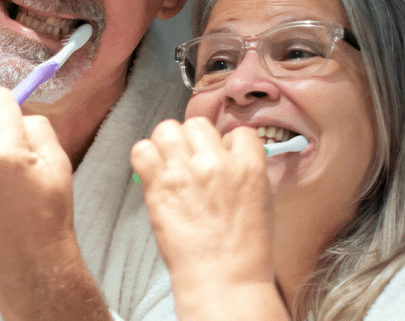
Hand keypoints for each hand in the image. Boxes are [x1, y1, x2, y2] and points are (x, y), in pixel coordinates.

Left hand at [0, 87, 100, 319]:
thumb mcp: (59, 162)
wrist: (31, 258)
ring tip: (12, 170)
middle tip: (23, 148)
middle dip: (0, 127)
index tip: (17, 108)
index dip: (9, 100)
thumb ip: (38, 128)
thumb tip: (21, 114)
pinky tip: (0, 185)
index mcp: (4, 150)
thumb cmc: (49, 213)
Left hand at [131, 118, 276, 306]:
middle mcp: (216, 163)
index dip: (226, 144)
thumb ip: (245, 172)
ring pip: (167, 129)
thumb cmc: (245, 251)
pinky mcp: (159, 187)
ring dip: (167, 144)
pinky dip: (144, 157)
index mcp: (249, 165)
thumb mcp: (262, 202)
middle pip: (197, 124)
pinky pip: (142, 150)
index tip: (220, 157)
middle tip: (190, 161)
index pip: (237, 131)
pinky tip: (152, 173)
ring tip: (169, 165)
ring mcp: (186, 173)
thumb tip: (227, 155)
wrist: (224, 280)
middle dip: (193, 141)